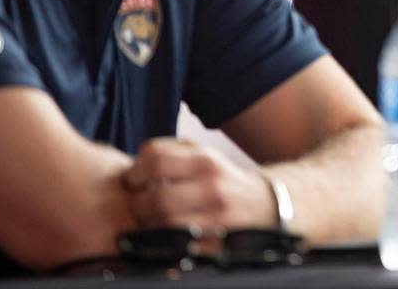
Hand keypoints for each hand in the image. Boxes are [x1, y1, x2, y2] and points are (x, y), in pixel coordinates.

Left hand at [123, 137, 276, 229]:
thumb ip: (171, 152)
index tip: (134, 180)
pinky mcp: (217, 242)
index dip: (136, 171)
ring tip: (150, 220)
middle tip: (137, 205)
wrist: (263, 205)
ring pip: (164, 224)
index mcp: (206, 160)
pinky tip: (165, 235)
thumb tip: (136, 162)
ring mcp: (216, 216)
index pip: (156, 158)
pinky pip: (178, 245)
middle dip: (138, 203)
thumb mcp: (204, 155)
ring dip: (148, 225)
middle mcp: (212, 186)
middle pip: (156, 196)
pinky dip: (165, 242)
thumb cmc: (222, 180)